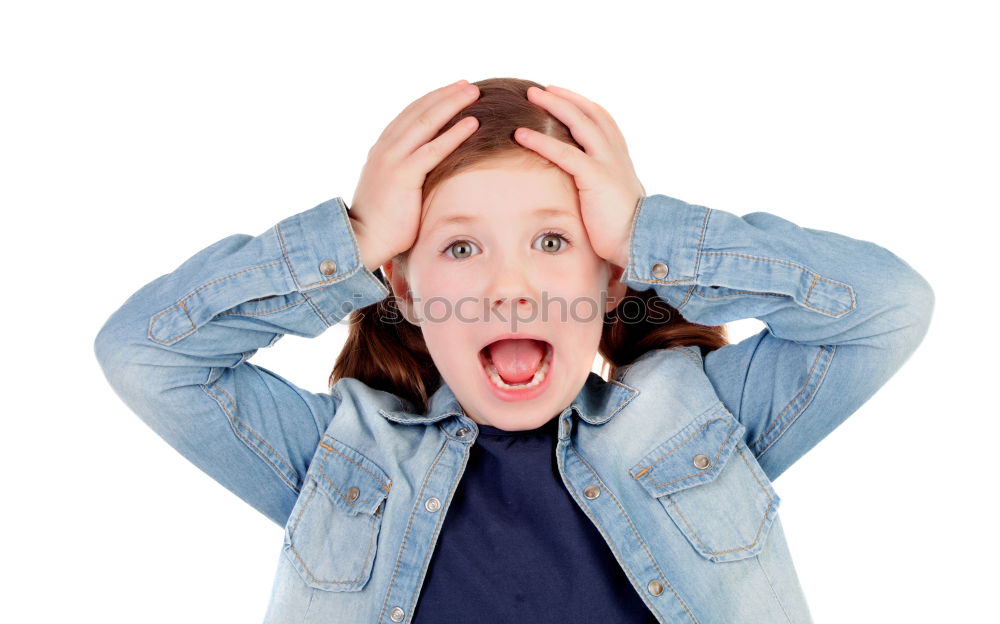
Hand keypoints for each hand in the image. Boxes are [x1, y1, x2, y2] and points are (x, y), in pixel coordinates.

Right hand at [349, 79, 480, 272]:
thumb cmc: (381, 221)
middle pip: (419, 111)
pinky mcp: (403, 175)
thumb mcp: (392, 188)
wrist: (361, 239)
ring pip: (427, 122)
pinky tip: (472, 123)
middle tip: (468, 85)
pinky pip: (433, 149)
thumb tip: (428, 170)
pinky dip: (454, 134)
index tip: (452, 91)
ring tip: (474, 93)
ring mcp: (392, 159)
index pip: (409, 115)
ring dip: (452, 105)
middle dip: (445, 95)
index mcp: (382, 149)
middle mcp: (386, 148)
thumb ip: (406, 172)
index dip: (432, 100)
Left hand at [513, 85, 644, 268]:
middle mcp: (615, 153)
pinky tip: (521, 134)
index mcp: (619, 156)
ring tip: (530, 96)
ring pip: (579, 122)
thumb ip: (602, 185)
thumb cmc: (625, 228)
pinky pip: (564, 153)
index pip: (600, 118)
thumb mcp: (614, 198)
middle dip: (563, 98)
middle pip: (588, 112)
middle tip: (538, 90)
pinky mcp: (595, 177)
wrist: (640, 241)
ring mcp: (606, 162)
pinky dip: (541, 140)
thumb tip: (590, 188)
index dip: (580, 103)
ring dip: (553, 106)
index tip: (559, 94)